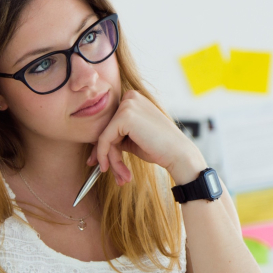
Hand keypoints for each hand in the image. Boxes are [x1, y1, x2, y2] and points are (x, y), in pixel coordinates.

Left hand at [87, 91, 206, 185]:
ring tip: (121, 175)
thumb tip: (94, 148)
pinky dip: (105, 155)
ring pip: (104, 136)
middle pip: (106, 129)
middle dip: (105, 153)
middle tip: (106, 171)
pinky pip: (104, 139)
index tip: (101, 162)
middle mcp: (130, 97)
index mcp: (133, 99)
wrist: (178, 154)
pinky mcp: (124, 116)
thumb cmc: (159, 148)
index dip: (103, 145)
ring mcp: (127, 104)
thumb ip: (115, 137)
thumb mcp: (132, 139)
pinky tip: (109, 167)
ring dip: (110, 159)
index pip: (110, 123)